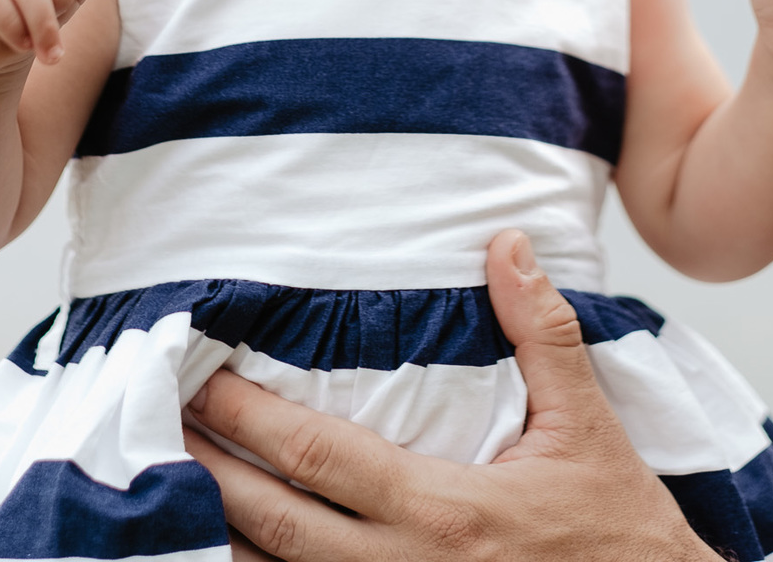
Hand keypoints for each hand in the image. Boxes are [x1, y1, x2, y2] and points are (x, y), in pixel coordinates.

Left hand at [183, 230, 714, 559]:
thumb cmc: (619, 532)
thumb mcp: (588, 423)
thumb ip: (539, 329)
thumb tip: (505, 242)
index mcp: (446, 511)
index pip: (319, 459)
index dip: (249, 421)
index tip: (200, 383)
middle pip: (277, 529)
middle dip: (207, 479)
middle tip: (152, 433)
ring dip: (223, 543)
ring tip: (168, 497)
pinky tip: (235, 558)